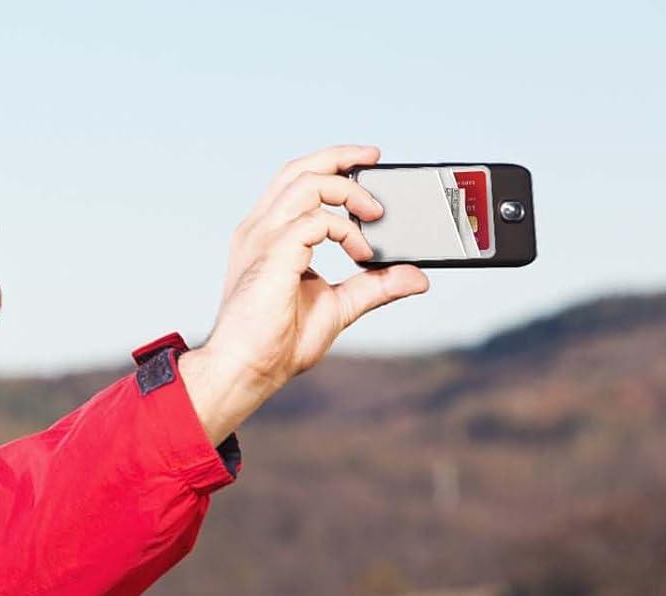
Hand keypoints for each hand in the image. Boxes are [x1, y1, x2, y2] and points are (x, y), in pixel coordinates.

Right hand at [180, 145, 429, 438]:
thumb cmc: (278, 344)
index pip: (298, 182)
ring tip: (375, 214)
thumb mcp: (340, 306)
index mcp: (269, 236)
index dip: (332, 167)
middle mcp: (262, 229)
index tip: (367, 168)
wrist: (248, 370)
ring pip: (308, 182)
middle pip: (300, 168)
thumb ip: (375, 286)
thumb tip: (417, 277)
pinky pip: (316, 219)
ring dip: (349, 190)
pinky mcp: (273, 252)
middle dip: (341, 156)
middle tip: (375, 158)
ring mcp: (263, 237)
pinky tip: (361, 252)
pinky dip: (347, 230)